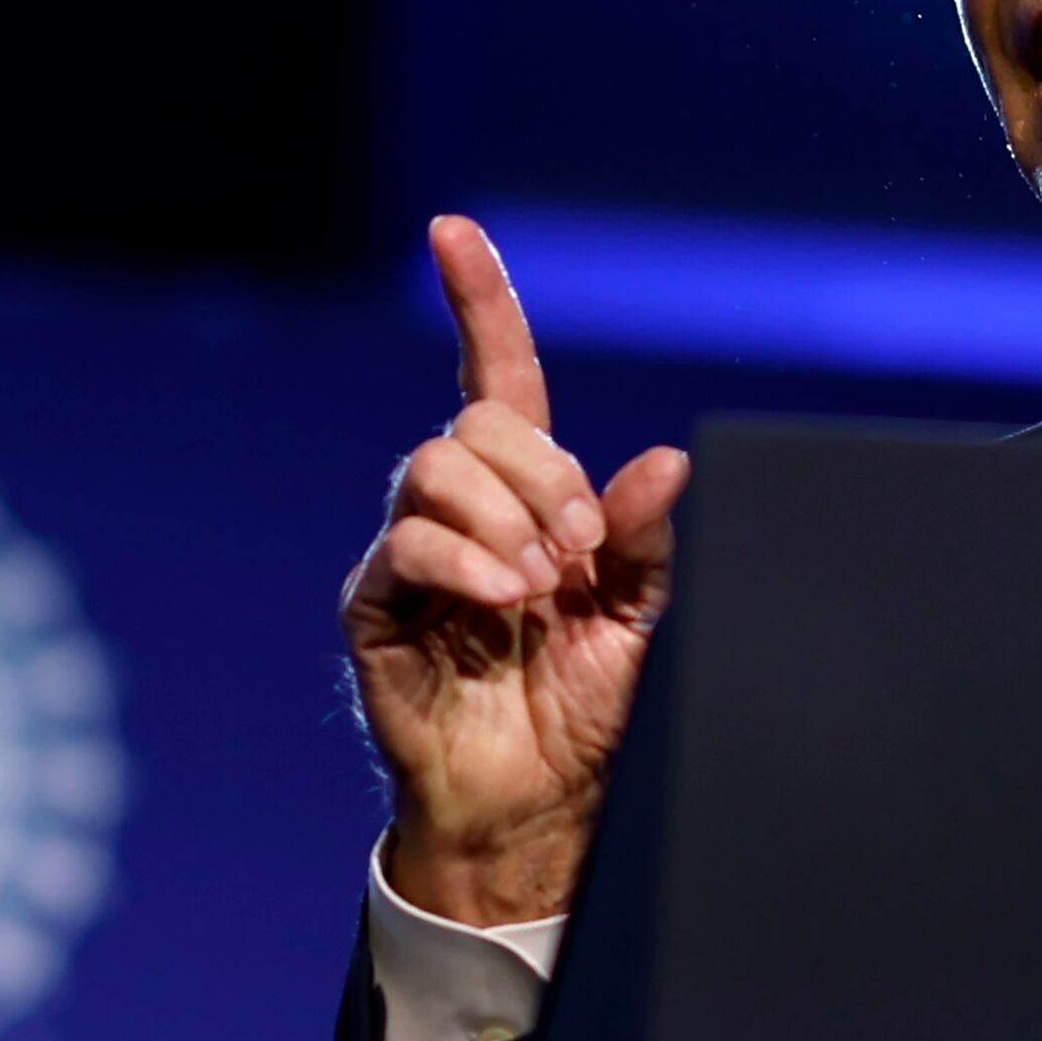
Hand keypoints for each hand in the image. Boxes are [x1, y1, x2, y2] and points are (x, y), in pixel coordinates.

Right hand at [342, 215, 690, 928]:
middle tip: (581, 551)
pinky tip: (505, 601)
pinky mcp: (377, 607)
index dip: (476, 302)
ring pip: (434, 470)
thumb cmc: (586, 713)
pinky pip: (406, 544)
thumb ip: (647, 541)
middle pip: (473, 427)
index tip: (452, 232)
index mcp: (526, 498)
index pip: (494, 377)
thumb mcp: (641, 621)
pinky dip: (464, 560)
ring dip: (505, 518)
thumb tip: (664, 462)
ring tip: (543, 589)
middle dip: (539, 473)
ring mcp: (413, 556)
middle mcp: (461, 512)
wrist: (541, 809)